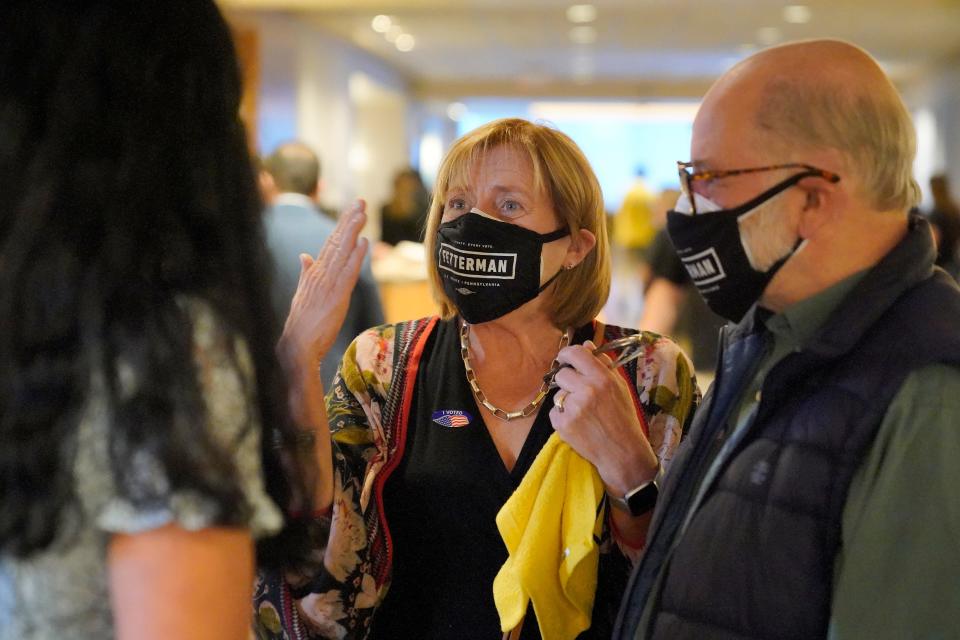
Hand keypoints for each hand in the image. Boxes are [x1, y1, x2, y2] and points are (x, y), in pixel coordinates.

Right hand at [278, 200, 368, 377]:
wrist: (296, 346)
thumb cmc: (301, 324)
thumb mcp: (303, 294)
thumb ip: (305, 273)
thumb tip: (304, 256)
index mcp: (313, 272)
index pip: (329, 244)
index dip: (341, 226)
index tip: (351, 210)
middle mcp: (320, 273)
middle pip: (336, 241)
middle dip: (348, 220)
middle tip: (360, 202)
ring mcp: (327, 283)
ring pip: (342, 251)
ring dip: (353, 231)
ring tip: (362, 213)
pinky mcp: (336, 296)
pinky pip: (348, 272)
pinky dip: (356, 256)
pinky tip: (364, 242)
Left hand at [549, 340, 658, 495]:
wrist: (622, 452)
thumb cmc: (623, 418)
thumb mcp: (620, 387)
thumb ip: (603, 364)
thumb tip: (587, 344)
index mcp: (602, 378)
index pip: (575, 353)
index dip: (566, 354)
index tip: (566, 358)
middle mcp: (587, 390)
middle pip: (562, 374)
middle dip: (568, 381)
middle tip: (579, 393)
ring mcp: (573, 408)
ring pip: (558, 394)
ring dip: (566, 400)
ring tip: (584, 413)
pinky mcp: (562, 424)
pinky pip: (554, 411)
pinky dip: (563, 416)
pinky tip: (578, 424)